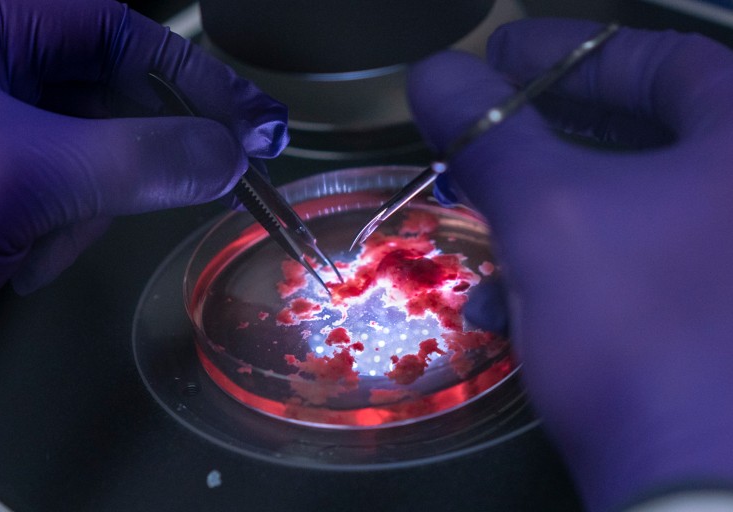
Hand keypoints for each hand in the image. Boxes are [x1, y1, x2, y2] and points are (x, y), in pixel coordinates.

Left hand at [0, 0, 287, 318]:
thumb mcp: (24, 177)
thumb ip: (141, 158)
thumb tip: (222, 153)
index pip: (120, 30)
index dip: (197, 79)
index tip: (252, 123)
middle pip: (109, 96)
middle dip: (121, 164)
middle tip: (128, 202)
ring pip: (88, 152)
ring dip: (83, 208)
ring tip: (35, 242)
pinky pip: (59, 188)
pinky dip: (57, 227)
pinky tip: (22, 252)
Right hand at [408, 19, 732, 511]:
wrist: (688, 480)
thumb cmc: (635, 328)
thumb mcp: (548, 215)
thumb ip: (490, 133)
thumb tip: (436, 75)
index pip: (659, 61)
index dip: (563, 54)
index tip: (497, 58)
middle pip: (640, 134)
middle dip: (543, 139)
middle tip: (482, 138)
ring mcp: (731, 258)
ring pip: (628, 203)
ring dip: (543, 210)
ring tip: (480, 228)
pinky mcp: (710, 313)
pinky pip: (636, 259)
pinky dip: (570, 265)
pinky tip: (509, 299)